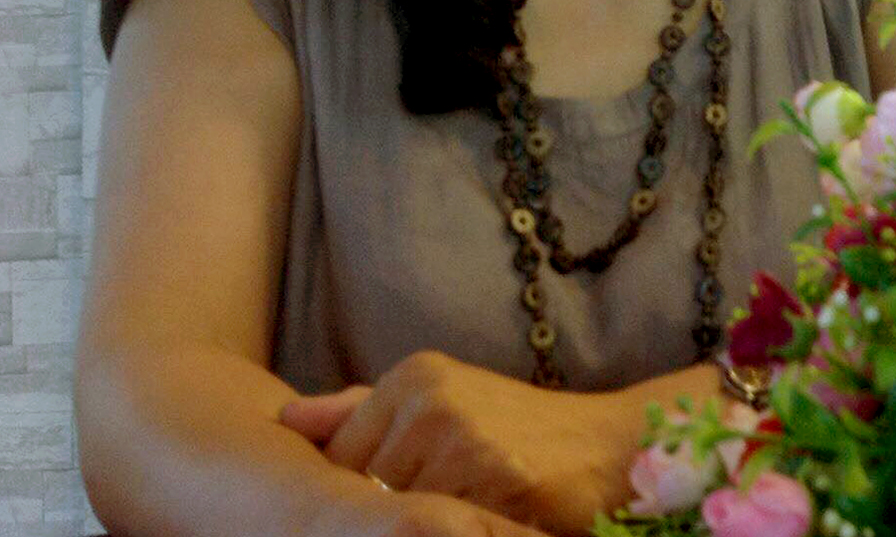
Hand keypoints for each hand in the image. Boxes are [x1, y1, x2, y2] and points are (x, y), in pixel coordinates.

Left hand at [281, 351, 719, 534]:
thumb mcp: (442, 397)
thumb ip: (361, 407)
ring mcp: (464, 438)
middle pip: (363, 486)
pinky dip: (452, 530)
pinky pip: (443, 525)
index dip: (355, 493)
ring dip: (417, 523)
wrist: (610, 445)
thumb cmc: (519, 429)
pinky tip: (475, 520)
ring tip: (453, 510)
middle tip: (423, 505)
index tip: (380, 504)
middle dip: (382, 511)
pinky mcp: (497, 479)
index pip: (338, 455)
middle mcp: (431, 398)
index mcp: (414, 375)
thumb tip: (285, 419)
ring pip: (399, 510)